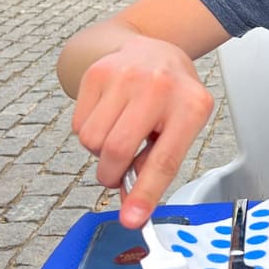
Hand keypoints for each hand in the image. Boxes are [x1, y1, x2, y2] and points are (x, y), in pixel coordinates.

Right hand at [72, 35, 213, 227]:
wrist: (155, 49)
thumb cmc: (172, 96)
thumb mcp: (181, 127)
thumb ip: (158, 167)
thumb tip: (132, 208)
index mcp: (190, 106)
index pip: (164, 161)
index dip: (145, 194)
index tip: (132, 220)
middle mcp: (158, 87)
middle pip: (117, 150)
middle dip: (111, 174)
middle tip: (117, 172)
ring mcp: (125, 76)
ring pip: (92, 140)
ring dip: (100, 152)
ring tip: (120, 134)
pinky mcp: (97, 73)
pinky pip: (78, 124)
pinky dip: (89, 131)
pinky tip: (109, 117)